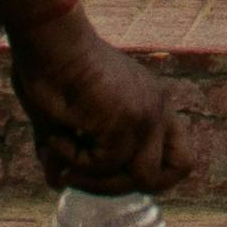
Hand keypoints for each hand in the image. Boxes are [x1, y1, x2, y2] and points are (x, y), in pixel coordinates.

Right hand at [6, 4, 193, 194]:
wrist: (47, 40)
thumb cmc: (51, 69)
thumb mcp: (63, 119)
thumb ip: (68, 153)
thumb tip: (55, 182)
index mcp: (151, 105)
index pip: (179, 157)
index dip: (150, 176)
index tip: (109, 174)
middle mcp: (157, 108)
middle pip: (171, 174)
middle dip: (122, 186)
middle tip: (81, 176)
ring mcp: (146, 114)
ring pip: (138, 179)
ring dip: (95, 179)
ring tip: (62, 153)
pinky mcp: (126, 120)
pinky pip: (103, 165)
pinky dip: (73, 158)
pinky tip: (57, 135)